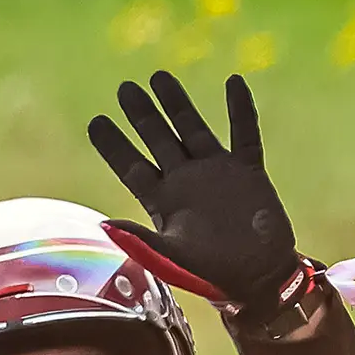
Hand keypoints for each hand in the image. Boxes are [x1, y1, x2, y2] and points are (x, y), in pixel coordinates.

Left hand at [89, 69, 302, 318]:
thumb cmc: (211, 273)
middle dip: (142, 115)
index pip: (132, 167)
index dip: (113, 146)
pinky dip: (241, 110)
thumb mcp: (172, 258)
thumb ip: (141, 240)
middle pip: (158, 139)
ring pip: (193, 129)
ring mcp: (216, 172)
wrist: (259, 277)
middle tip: (124, 88)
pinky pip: (244, 134)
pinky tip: (234, 82)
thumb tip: (104, 226)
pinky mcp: (248, 171)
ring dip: (178, 104)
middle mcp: (186, 180)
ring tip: (160, 77)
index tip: (95, 121)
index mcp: (163, 201)